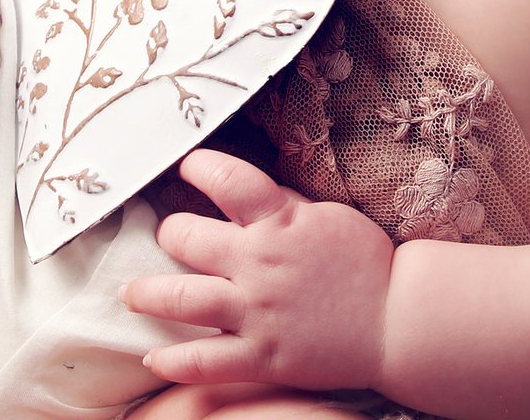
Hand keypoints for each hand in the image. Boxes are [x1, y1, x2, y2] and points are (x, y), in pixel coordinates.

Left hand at [124, 149, 394, 391]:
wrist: (398, 319)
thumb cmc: (368, 263)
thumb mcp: (327, 217)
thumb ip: (283, 206)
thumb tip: (243, 192)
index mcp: (279, 221)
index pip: (226, 178)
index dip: (198, 166)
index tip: (187, 167)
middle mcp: (259, 263)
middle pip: (186, 238)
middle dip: (169, 233)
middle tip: (169, 237)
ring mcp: (257, 312)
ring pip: (181, 298)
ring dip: (147, 294)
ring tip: (131, 293)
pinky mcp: (262, 356)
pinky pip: (203, 361)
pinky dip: (172, 362)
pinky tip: (153, 358)